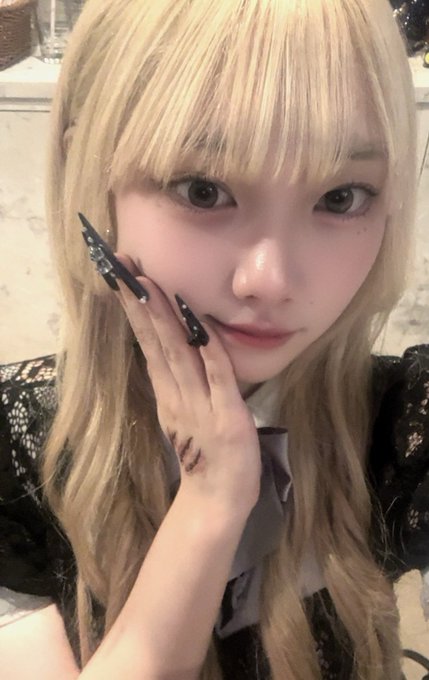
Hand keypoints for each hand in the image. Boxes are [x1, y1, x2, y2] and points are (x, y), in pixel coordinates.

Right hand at [115, 255, 261, 515]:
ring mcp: (202, 406)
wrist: (218, 500)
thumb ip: (177, 379)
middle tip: (124, 268)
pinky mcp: (229, 418)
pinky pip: (220, 380)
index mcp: (168, 392)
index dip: (136, 310)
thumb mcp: (181, 412)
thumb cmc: (204, 453)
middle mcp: (179, 395)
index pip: (149, 343)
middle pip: (158, 343)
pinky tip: (200, 328)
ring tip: (149, 288)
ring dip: (166, 320)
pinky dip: (211, 354)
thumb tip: (169, 344)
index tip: (122, 277)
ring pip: (181, 356)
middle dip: (142, 304)